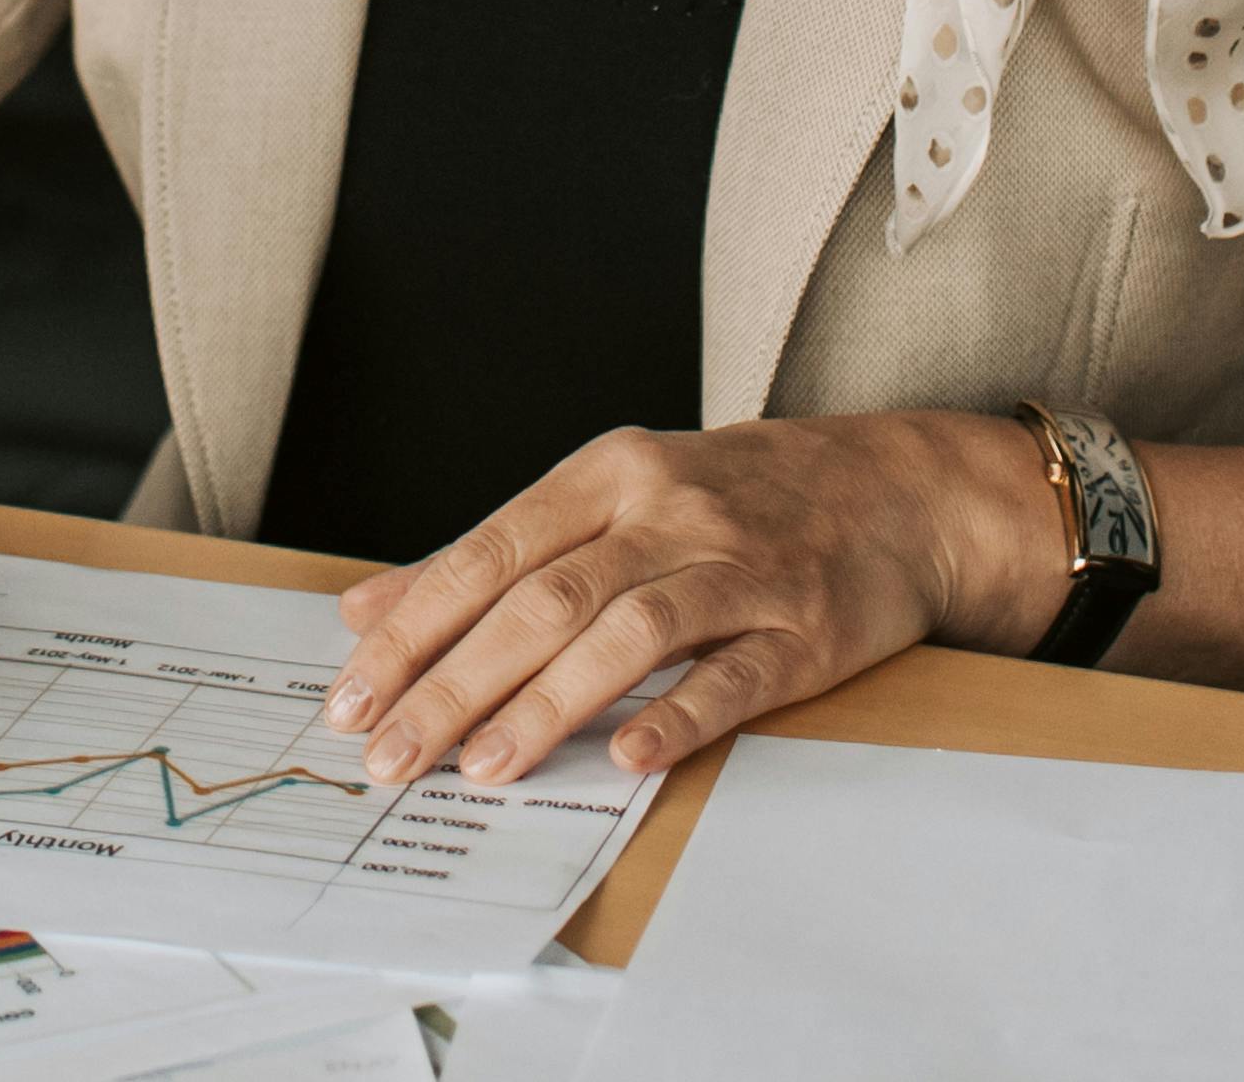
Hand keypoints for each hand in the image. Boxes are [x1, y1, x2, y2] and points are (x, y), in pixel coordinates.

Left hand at [318, 412, 1063, 788]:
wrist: (892, 488)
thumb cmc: (732, 499)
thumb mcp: (610, 496)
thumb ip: (492, 555)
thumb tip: (365, 607)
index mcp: (610, 476)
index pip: (489, 552)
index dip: (415, 626)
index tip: (351, 695)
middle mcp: (667, 513)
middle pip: (543, 599)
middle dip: (455, 683)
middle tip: (391, 755)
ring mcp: (738, 570)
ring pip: (627, 634)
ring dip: (547, 704)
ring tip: (481, 767)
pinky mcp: (801, 631)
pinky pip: (733, 676)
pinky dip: (679, 716)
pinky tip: (630, 759)